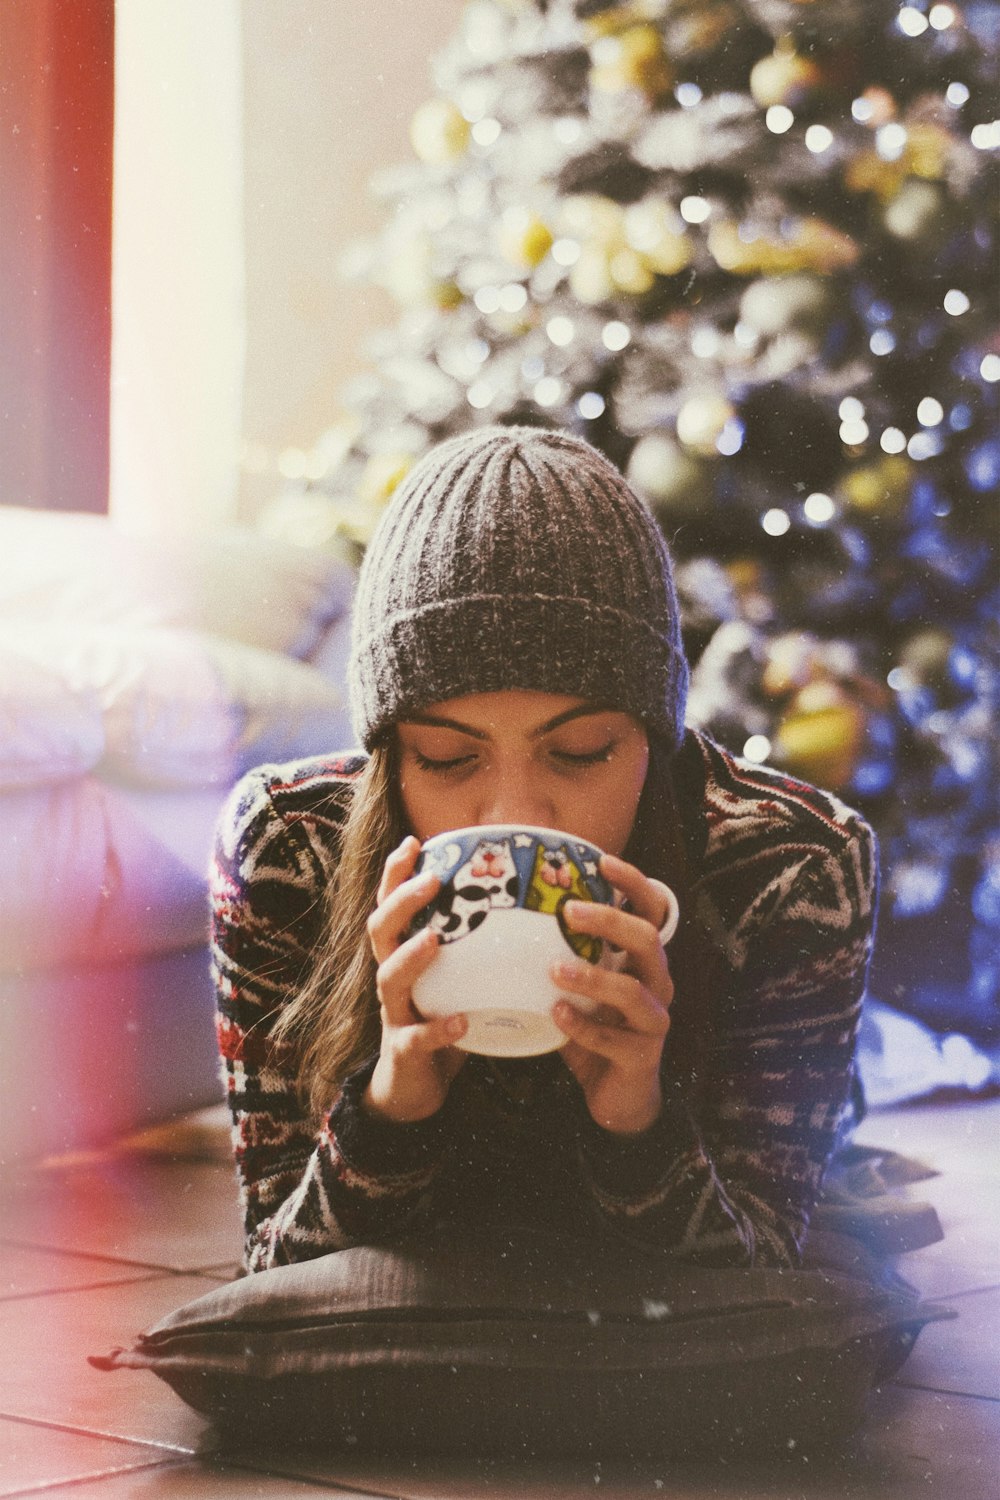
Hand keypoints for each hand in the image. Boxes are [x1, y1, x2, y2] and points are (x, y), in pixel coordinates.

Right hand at [364, 836, 466, 1123]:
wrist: (415, 1088)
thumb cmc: (443, 1021)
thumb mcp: (457, 978)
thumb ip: (478, 947)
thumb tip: (530, 907)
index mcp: (402, 955)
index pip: (390, 905)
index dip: (395, 874)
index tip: (414, 842)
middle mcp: (391, 978)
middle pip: (380, 930)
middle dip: (401, 901)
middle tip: (431, 880)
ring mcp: (394, 1015)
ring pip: (389, 978)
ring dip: (410, 956)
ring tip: (434, 940)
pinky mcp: (404, 1051)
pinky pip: (416, 1039)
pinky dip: (437, 1029)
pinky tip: (459, 1022)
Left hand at [551, 853, 673, 1135]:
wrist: (617, 1094)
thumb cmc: (594, 1028)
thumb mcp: (580, 987)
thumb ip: (562, 954)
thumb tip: (512, 912)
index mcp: (643, 960)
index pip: (652, 911)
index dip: (634, 883)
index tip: (602, 860)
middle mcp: (657, 984)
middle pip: (648, 940)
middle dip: (610, 921)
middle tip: (569, 911)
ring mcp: (654, 1021)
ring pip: (633, 990)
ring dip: (592, 976)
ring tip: (553, 969)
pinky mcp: (642, 1056)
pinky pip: (614, 1040)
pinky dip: (584, 1026)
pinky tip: (556, 1015)